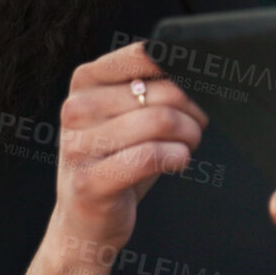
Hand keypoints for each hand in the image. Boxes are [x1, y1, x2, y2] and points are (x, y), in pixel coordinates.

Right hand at [50, 39, 207, 250]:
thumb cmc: (117, 159)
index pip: (145, 54)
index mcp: (85, 81)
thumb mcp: (129, 114)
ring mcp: (78, 146)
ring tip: (187, 145)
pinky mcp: (89, 182)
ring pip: (161, 121)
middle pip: (164, 92)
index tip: (199, 87)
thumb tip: (200, 66)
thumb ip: (153, 85)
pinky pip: (151, 156)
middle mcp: (76, 109)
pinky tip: (178, 161)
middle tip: (195, 128)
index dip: (184, 71)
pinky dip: (177, 157)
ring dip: (189, 135)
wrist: (86, 220)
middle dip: (193, 112)